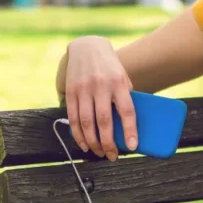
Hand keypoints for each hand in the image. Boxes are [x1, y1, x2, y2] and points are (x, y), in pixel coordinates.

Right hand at [62, 36, 136, 160]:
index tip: (132, 146)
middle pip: (104, 120)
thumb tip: (128, 125)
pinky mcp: (71, 91)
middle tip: (112, 156)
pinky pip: (73, 117)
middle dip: (108, 142)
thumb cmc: (109, 67)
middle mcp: (100, 86)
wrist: (87, 46)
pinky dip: (78, 134)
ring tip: (99, 153)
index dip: (129, 130)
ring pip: (87, 122)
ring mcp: (84, 89)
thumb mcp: (122, 77)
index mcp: (118, 82)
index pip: (126, 110)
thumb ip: (124, 97)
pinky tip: (84, 144)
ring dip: (92, 142)